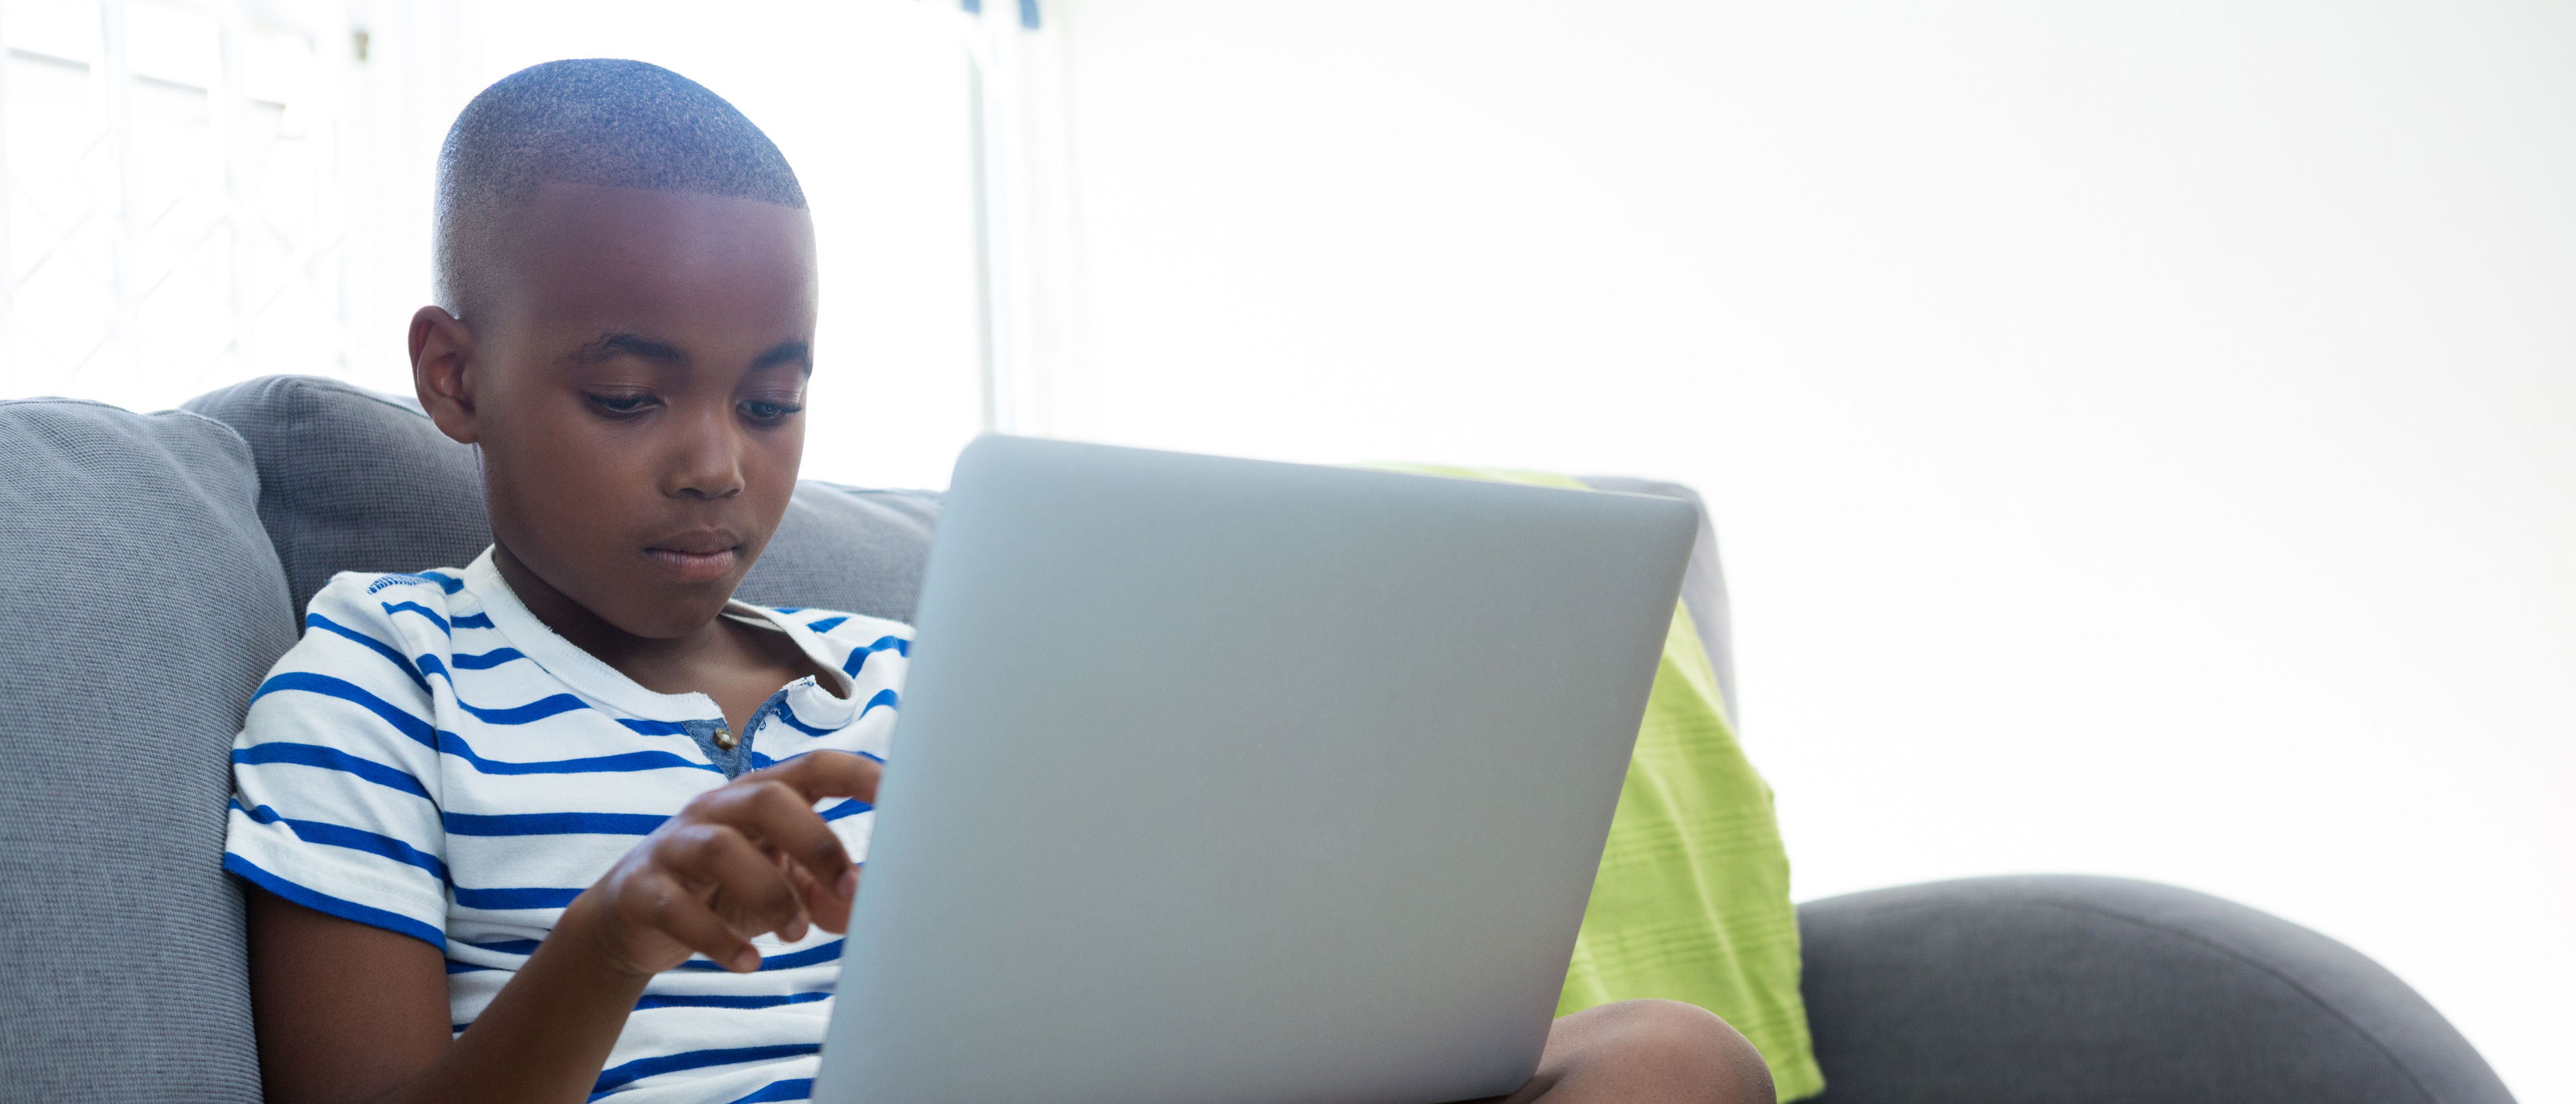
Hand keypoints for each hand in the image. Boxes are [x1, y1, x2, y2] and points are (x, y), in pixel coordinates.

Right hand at [564, 750, 880, 976]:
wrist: (629, 921)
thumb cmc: (719, 890)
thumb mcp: (780, 886)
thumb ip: (825, 892)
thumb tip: (866, 906)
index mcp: (761, 797)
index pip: (814, 767)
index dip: (858, 776)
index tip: (901, 796)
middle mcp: (717, 809)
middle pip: (768, 799)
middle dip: (816, 841)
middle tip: (849, 889)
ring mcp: (675, 845)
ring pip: (721, 847)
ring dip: (770, 893)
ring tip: (796, 934)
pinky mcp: (642, 889)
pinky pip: (678, 908)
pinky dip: (719, 939)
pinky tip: (750, 962)